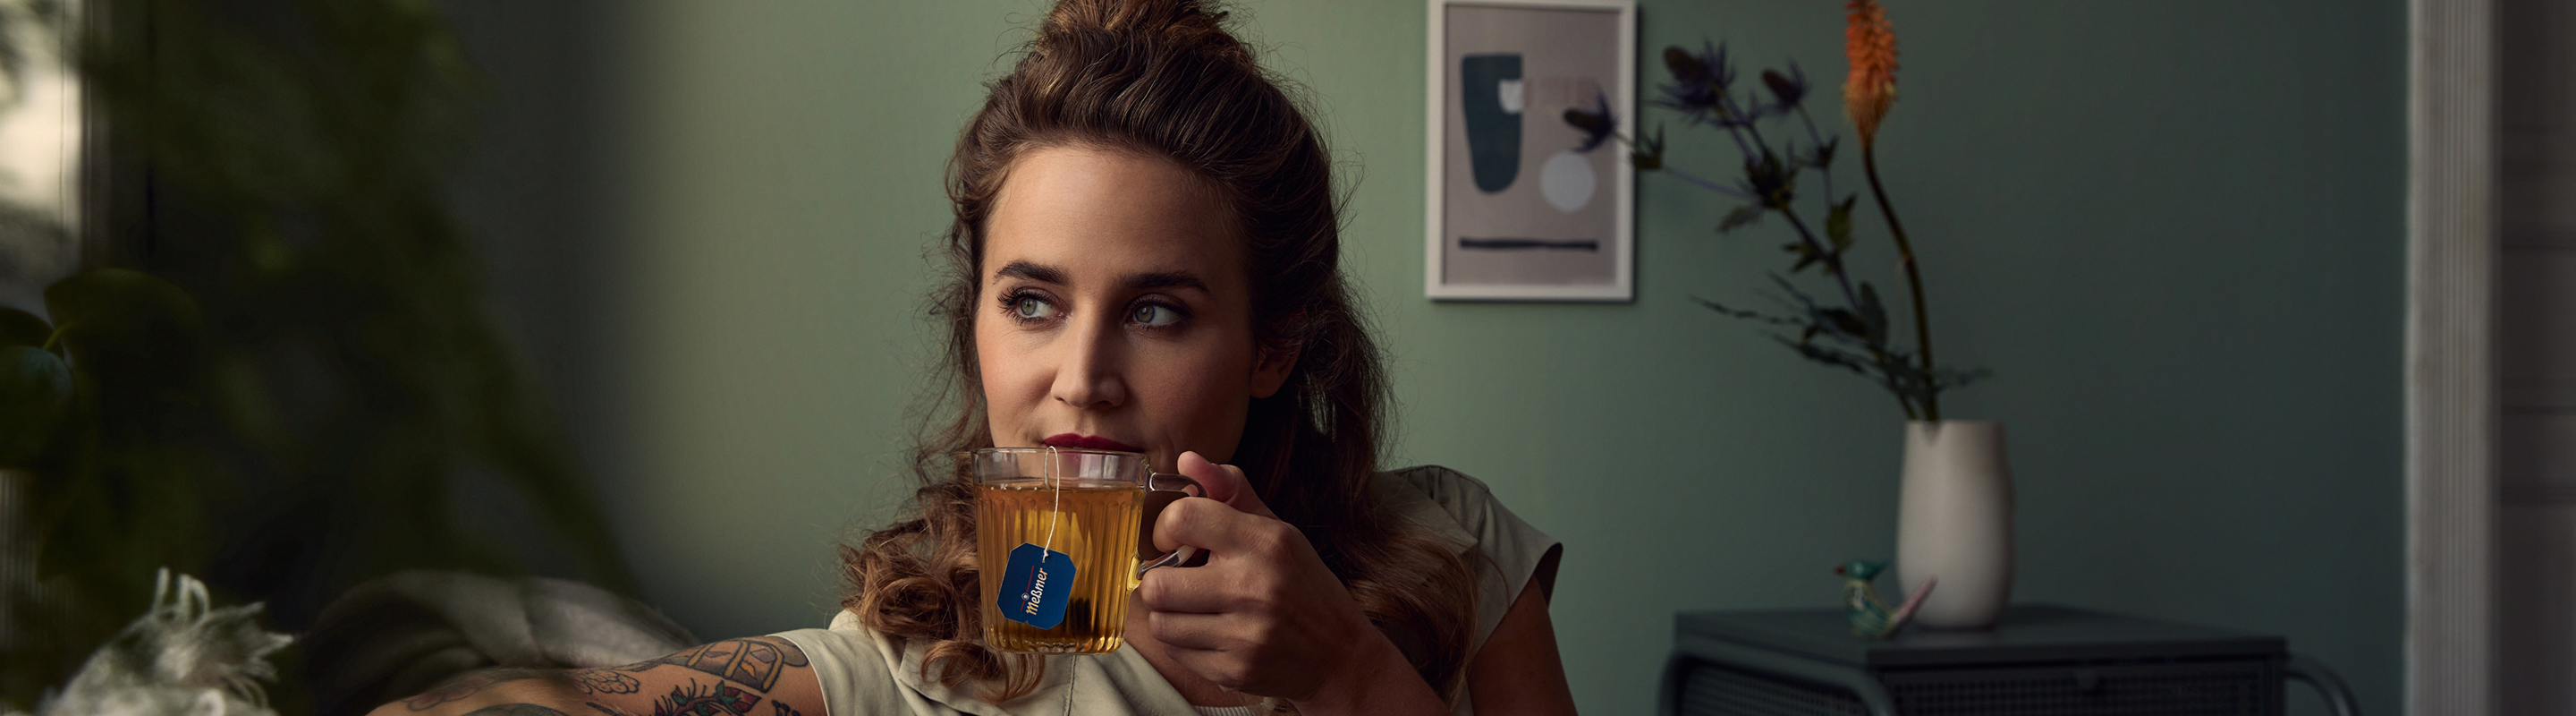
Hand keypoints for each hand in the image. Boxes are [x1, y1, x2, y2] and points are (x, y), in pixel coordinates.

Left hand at [1138, 452, 1394, 702]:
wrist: (1339, 654)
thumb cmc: (1303, 585)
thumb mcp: (1277, 530)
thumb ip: (1231, 491)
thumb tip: (1186, 459)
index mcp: (1265, 542)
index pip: (1183, 519)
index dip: (1166, 528)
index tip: (1176, 541)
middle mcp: (1254, 587)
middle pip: (1158, 583)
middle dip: (1162, 581)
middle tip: (1182, 581)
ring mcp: (1245, 634)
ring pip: (1161, 622)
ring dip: (1170, 614)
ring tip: (1195, 608)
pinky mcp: (1235, 671)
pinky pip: (1176, 653)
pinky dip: (1184, 643)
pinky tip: (1210, 633)